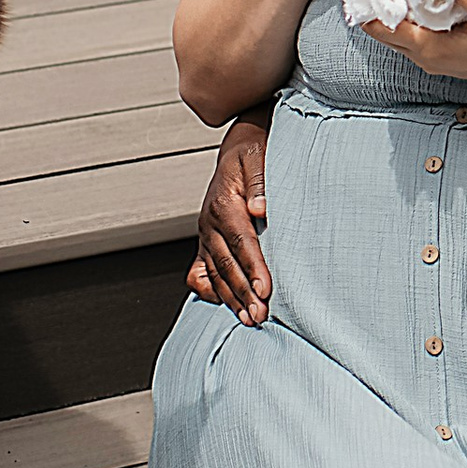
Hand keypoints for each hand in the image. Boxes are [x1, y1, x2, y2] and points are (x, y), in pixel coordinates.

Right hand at [188, 116, 271, 322]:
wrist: (239, 149)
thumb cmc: (253, 153)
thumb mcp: (258, 156)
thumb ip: (261, 181)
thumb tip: (261, 208)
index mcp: (224, 202)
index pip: (240, 240)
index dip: (253, 267)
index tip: (266, 289)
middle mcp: (210, 222)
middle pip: (226, 264)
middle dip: (243, 292)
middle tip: (260, 315)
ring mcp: (205, 235)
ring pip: (214, 273)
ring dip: (231, 298)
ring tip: (249, 319)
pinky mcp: (205, 243)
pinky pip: (200, 273)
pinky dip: (211, 291)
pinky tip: (227, 305)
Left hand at [368, 0, 466, 99]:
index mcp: (431, 48)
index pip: (382, 24)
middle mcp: (425, 56)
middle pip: (379, 29)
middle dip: (369, 0)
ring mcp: (431, 57)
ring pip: (392, 32)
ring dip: (384, 6)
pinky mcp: (440, 53)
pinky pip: (408, 33)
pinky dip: (400, 14)